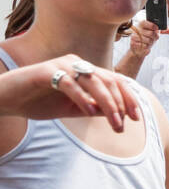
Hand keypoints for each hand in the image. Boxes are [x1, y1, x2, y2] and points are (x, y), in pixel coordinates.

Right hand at [5, 55, 140, 131]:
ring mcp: (61, 65)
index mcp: (85, 71)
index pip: (115, 81)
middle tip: (124, 125)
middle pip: (109, 80)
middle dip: (120, 104)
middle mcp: (76, 64)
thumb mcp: (74, 109)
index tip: (137, 118)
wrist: (7, 99)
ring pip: (94, 81)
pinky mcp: (46, 71)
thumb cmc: (40, 102)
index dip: (129, 99)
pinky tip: (89, 113)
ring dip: (107, 103)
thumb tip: (120, 114)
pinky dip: (82, 98)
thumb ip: (96, 108)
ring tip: (114, 122)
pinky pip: (70, 84)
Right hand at [128, 20, 159, 56]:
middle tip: (152, 38)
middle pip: (151, 33)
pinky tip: (144, 45)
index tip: (156, 28)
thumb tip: (167, 29)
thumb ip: (159, 30)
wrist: (139, 48)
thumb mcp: (154, 33)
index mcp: (141, 24)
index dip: (152, 26)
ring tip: (148, 42)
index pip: (146, 22)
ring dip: (151, 43)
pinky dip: (147, 47)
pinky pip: (145, 45)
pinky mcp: (133, 42)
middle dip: (154, 37)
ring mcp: (134, 35)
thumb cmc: (148, 38)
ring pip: (149, 40)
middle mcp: (137, 29)